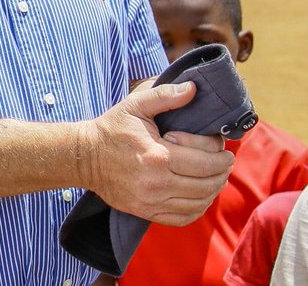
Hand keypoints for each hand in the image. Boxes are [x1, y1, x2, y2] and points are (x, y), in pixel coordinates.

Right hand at [79, 80, 233, 225]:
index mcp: (157, 156)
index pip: (206, 161)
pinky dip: (198, 207)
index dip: (219, 151)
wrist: (84, 157)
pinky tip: (200, 194)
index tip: (218, 143)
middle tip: (223, 159)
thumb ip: (165, 96)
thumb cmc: (112, 128)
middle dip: (222, 170)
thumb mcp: (135, 105)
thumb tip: (193, 89)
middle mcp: (157, 182)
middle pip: (207, 183)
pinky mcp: (146, 212)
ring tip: (214, 175)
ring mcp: (151, 200)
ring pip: (199, 202)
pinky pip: (183, 218)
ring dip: (214, 189)